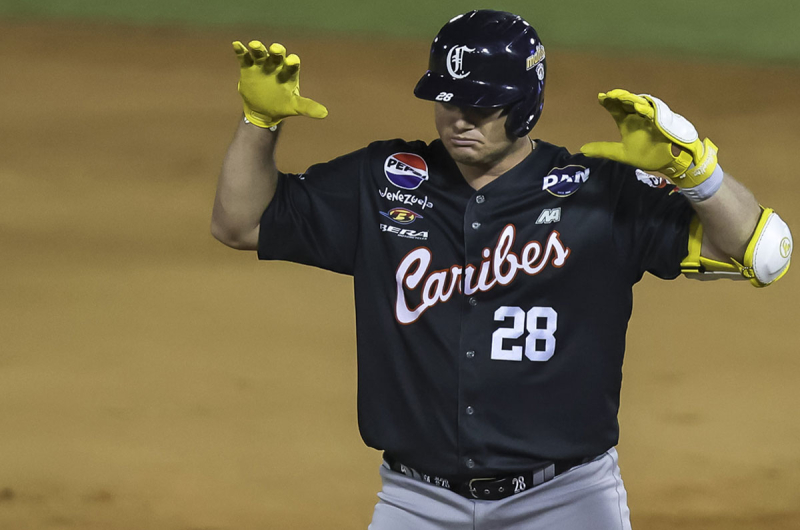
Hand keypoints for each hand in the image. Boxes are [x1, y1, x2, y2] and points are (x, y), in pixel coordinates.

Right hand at [232, 40, 327, 127]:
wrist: (263, 110)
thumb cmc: (282, 105)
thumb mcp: (295, 107)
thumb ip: (308, 107)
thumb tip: (325, 113)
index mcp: (289, 73)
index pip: (292, 65)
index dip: (292, 62)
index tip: (292, 61)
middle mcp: (276, 65)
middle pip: (277, 55)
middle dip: (277, 52)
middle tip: (276, 49)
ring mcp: (262, 65)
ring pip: (260, 53)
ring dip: (258, 48)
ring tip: (254, 45)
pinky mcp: (248, 67)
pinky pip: (244, 57)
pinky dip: (241, 50)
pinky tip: (237, 44)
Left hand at [580, 89, 717, 187]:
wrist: (670, 162)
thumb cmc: (648, 154)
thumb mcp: (621, 153)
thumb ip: (603, 149)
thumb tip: (582, 149)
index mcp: (628, 121)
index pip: (616, 108)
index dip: (608, 101)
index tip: (600, 97)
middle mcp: (638, 116)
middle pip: (626, 102)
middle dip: (617, 97)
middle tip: (608, 95)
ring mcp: (650, 117)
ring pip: (639, 102)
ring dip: (629, 99)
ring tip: (618, 96)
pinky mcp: (661, 121)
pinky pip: (653, 113)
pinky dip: (645, 109)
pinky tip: (637, 107)